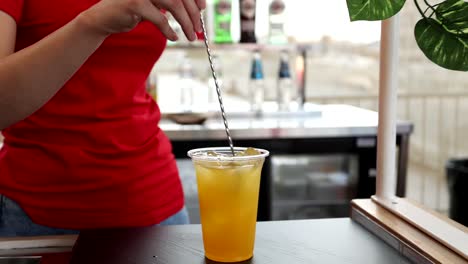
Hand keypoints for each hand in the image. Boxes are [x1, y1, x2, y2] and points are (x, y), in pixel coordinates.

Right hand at [81, 0, 205, 40]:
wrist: (104, 18)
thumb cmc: (132, 10)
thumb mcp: (155, 3)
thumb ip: (171, 2)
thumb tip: (196, 9)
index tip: (203, 9)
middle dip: (193, 13)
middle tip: (199, 28)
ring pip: (175, 5)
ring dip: (186, 23)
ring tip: (191, 36)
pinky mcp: (135, 4)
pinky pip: (160, 18)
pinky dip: (169, 30)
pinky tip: (174, 38)